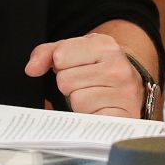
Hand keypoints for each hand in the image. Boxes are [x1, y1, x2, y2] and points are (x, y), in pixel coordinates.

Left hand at [25, 33, 140, 116]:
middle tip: (87, 85)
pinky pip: (89, 119)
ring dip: (80, 103)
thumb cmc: (98, 68)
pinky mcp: (125, 116)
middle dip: (71, 85)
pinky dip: (90, 118)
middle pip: (65, 81)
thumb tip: (31, 68)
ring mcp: (125, 93)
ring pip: (77, 101)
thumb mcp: (75, 51)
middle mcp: (118, 67)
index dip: (62, 65)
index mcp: (105, 45)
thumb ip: (48, 54)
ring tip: (95, 97)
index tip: (77, 67)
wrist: (133, 84)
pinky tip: (100, 110)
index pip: (60, 57)